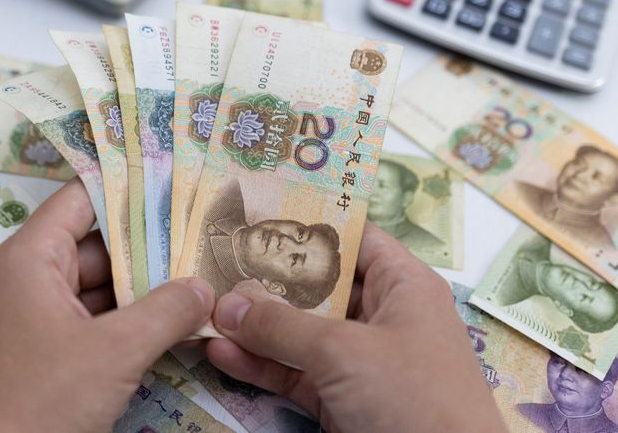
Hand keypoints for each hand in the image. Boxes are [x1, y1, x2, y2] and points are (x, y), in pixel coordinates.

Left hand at [0, 178, 213, 432]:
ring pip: (99, 284)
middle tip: (202, 233)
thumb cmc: (44, 399)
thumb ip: (167, 312)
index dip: (126, 186)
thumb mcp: (115, 352)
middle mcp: (30, 277)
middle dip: (149, 242)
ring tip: (198, 273)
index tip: (173, 176)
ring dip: (144, 285)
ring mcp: (37, 315)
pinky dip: (129, 317)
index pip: (81, 199)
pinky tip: (172, 318)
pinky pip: (94, 317)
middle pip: (96, 242)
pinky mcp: (46, 349)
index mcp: (31, 257)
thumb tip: (205, 288)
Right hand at [206, 222, 506, 432]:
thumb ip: (281, 325)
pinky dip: (261, 365)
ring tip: (206, 313)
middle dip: (267, 281)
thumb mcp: (344, 351)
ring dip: (254, 327)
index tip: (256, 217)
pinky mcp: (342, 400)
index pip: (353, 238)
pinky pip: (295, 373)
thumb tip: (226, 303)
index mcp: (403, 284)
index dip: (307, 225)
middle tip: (216, 266)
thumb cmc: (410, 396)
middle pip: (317, 287)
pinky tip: (221, 352)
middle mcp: (381, 316)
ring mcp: (360, 361)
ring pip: (300, 333)